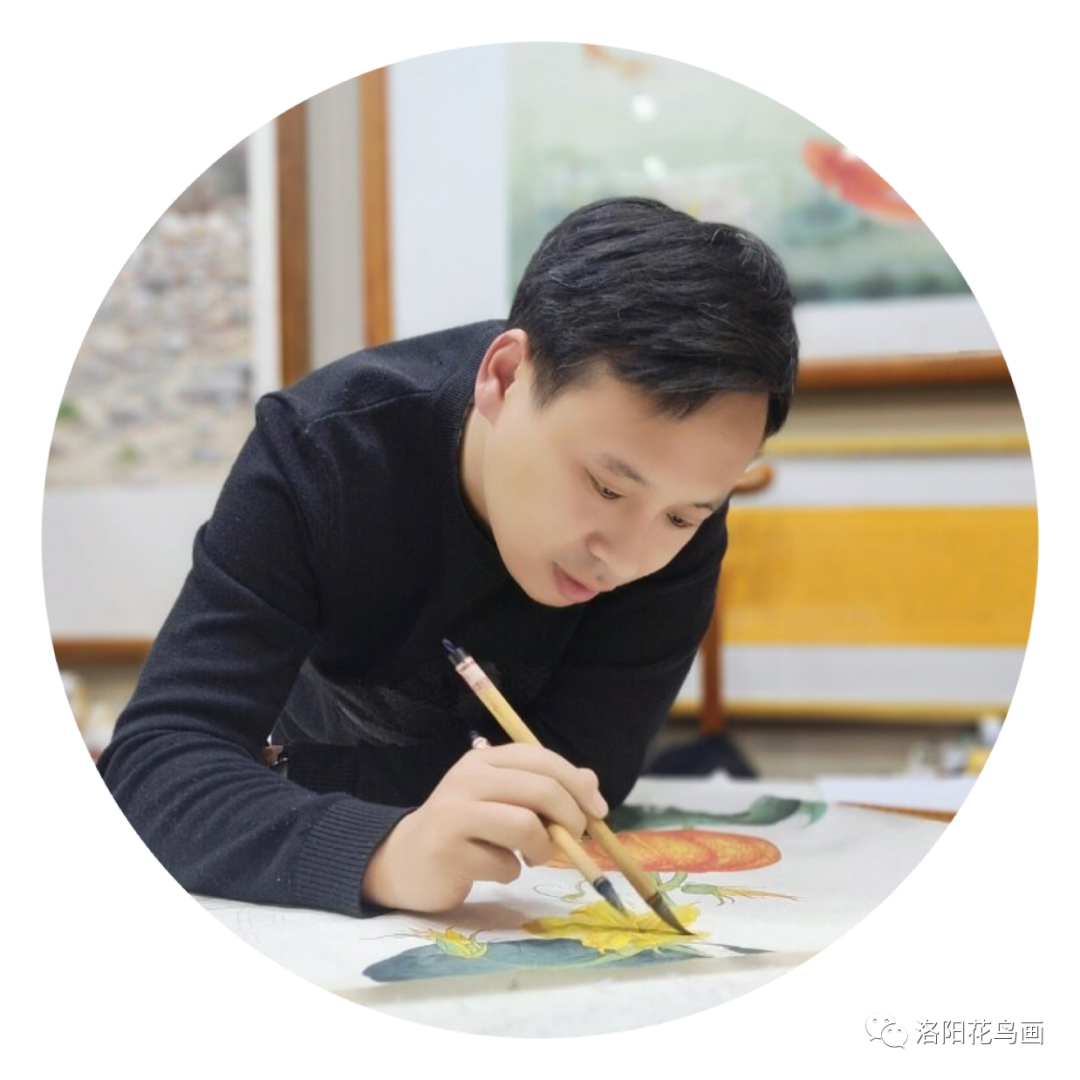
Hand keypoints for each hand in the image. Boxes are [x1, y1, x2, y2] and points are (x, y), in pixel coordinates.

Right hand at [361, 743, 607, 912]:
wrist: (404, 860)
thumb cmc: (464, 828)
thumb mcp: (502, 798)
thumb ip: (543, 787)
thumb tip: (591, 782)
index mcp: (483, 760)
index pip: (540, 757)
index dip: (576, 782)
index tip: (598, 810)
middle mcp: (468, 779)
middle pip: (540, 790)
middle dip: (571, 818)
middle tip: (573, 839)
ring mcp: (455, 814)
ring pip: (526, 826)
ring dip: (543, 849)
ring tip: (533, 857)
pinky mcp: (448, 852)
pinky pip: (504, 864)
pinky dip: (512, 872)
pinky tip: (496, 868)